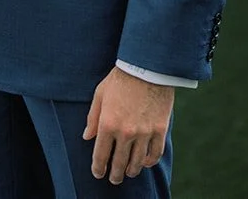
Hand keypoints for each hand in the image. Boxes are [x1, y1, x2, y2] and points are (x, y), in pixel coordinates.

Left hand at [83, 66, 173, 185]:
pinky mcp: (160, 130)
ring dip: (131, 171)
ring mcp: (144, 133)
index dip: (98, 168)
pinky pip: (155, 154)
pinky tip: (145, 162)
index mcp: (108, 124)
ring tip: (128, 173)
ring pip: (138, 162)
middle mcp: (126, 132)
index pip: (101, 155)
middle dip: (114, 175)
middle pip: (119, 163)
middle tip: (113, 179)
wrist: (147, 67)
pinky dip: (149, 162)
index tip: (98, 173)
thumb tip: (87, 137)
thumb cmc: (120, 78)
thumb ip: (93, 118)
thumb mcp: (100, 95)